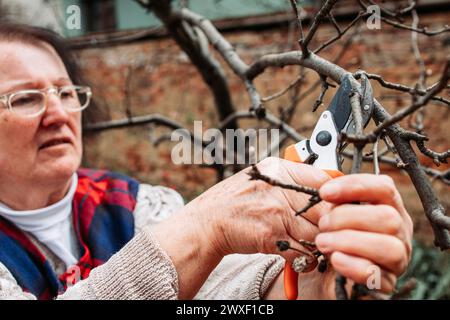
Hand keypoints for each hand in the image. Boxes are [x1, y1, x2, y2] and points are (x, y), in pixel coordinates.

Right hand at [189, 157, 330, 261]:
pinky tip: (304, 258)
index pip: (324, 180)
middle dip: (333, 223)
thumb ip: (291, 180)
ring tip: (321, 245)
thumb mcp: (262, 178)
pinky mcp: (271, 235)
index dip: (336, 197)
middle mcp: (279, 188)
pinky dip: (307, 259)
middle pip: (325, 207)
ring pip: (318, 231)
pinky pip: (303, 251)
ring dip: (322, 242)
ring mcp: (276, 212)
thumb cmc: (234, 201)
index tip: (340, 207)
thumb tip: (324, 187)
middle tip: (335, 231)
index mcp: (279, 170)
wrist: (208, 222)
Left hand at [315, 174, 412, 296]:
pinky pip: (379, 276)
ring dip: (350, 242)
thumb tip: (323, 180)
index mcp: (386, 206)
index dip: (355, 186)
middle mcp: (397, 230)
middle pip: (388, 217)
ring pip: (389, 247)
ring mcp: (395, 258)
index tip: (325, 192)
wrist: (313, 275)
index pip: (384, 187)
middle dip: (348, 218)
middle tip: (323, 223)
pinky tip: (335, 259)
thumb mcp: (323, 207)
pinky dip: (354, 265)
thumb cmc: (325, 234)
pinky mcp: (386, 282)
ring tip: (323, 242)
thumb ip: (326, 192)